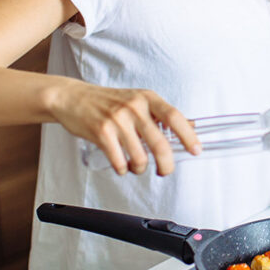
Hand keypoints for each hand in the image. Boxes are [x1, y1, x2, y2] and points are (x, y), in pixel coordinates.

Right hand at [47, 81, 200, 176]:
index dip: (188, 135)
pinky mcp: (101, 132)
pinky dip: (123, 169)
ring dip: (140, 168)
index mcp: (147, 98)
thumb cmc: (109, 101)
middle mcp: (134, 107)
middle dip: (166, 164)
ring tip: (136, 166)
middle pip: (159, 143)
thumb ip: (162, 114)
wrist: (73, 98)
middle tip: (165, 171)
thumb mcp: (139, 100)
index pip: (174, 116)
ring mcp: (117, 119)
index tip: (196, 149)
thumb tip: (191, 126)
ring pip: (140, 157)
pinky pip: (119, 162)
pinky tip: (122, 166)